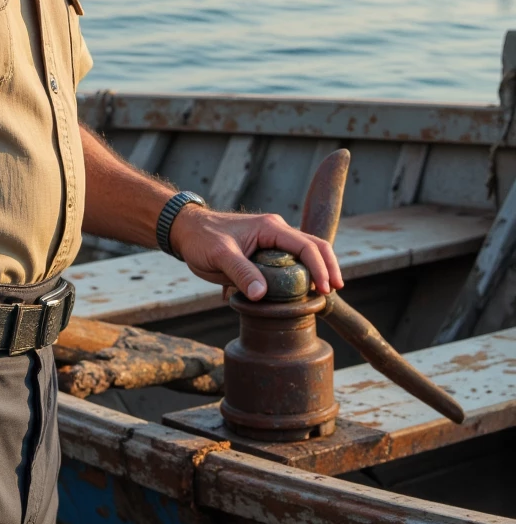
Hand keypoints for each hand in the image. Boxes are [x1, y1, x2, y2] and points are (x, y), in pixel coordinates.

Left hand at [169, 204, 342, 300]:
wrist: (187, 231)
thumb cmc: (202, 239)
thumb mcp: (219, 256)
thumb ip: (241, 273)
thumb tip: (261, 295)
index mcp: (271, 228)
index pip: (307, 246)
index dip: (320, 268)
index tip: (325, 289)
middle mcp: (277, 231)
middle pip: (315, 246)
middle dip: (329, 267)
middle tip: (335, 290)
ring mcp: (273, 240)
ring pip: (306, 252)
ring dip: (318, 270)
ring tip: (324, 293)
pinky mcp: (266, 250)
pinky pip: (291, 260)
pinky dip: (302, 272)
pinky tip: (304, 290)